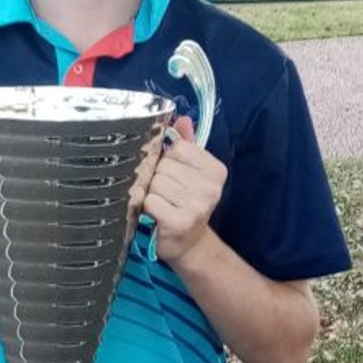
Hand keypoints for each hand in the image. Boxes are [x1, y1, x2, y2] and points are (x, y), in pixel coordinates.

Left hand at [143, 116, 226, 265]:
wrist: (189, 244)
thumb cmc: (186, 204)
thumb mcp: (190, 172)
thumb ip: (186, 145)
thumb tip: (181, 119)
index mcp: (215, 170)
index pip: (178, 148)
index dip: (167, 159)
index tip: (171, 173)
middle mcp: (210, 187)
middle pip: (163, 165)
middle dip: (156, 177)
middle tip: (164, 192)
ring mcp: (197, 205)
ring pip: (154, 182)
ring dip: (150, 193)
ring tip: (160, 203)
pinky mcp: (180, 221)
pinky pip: (149, 200)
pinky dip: (146, 207)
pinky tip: (155, 214)